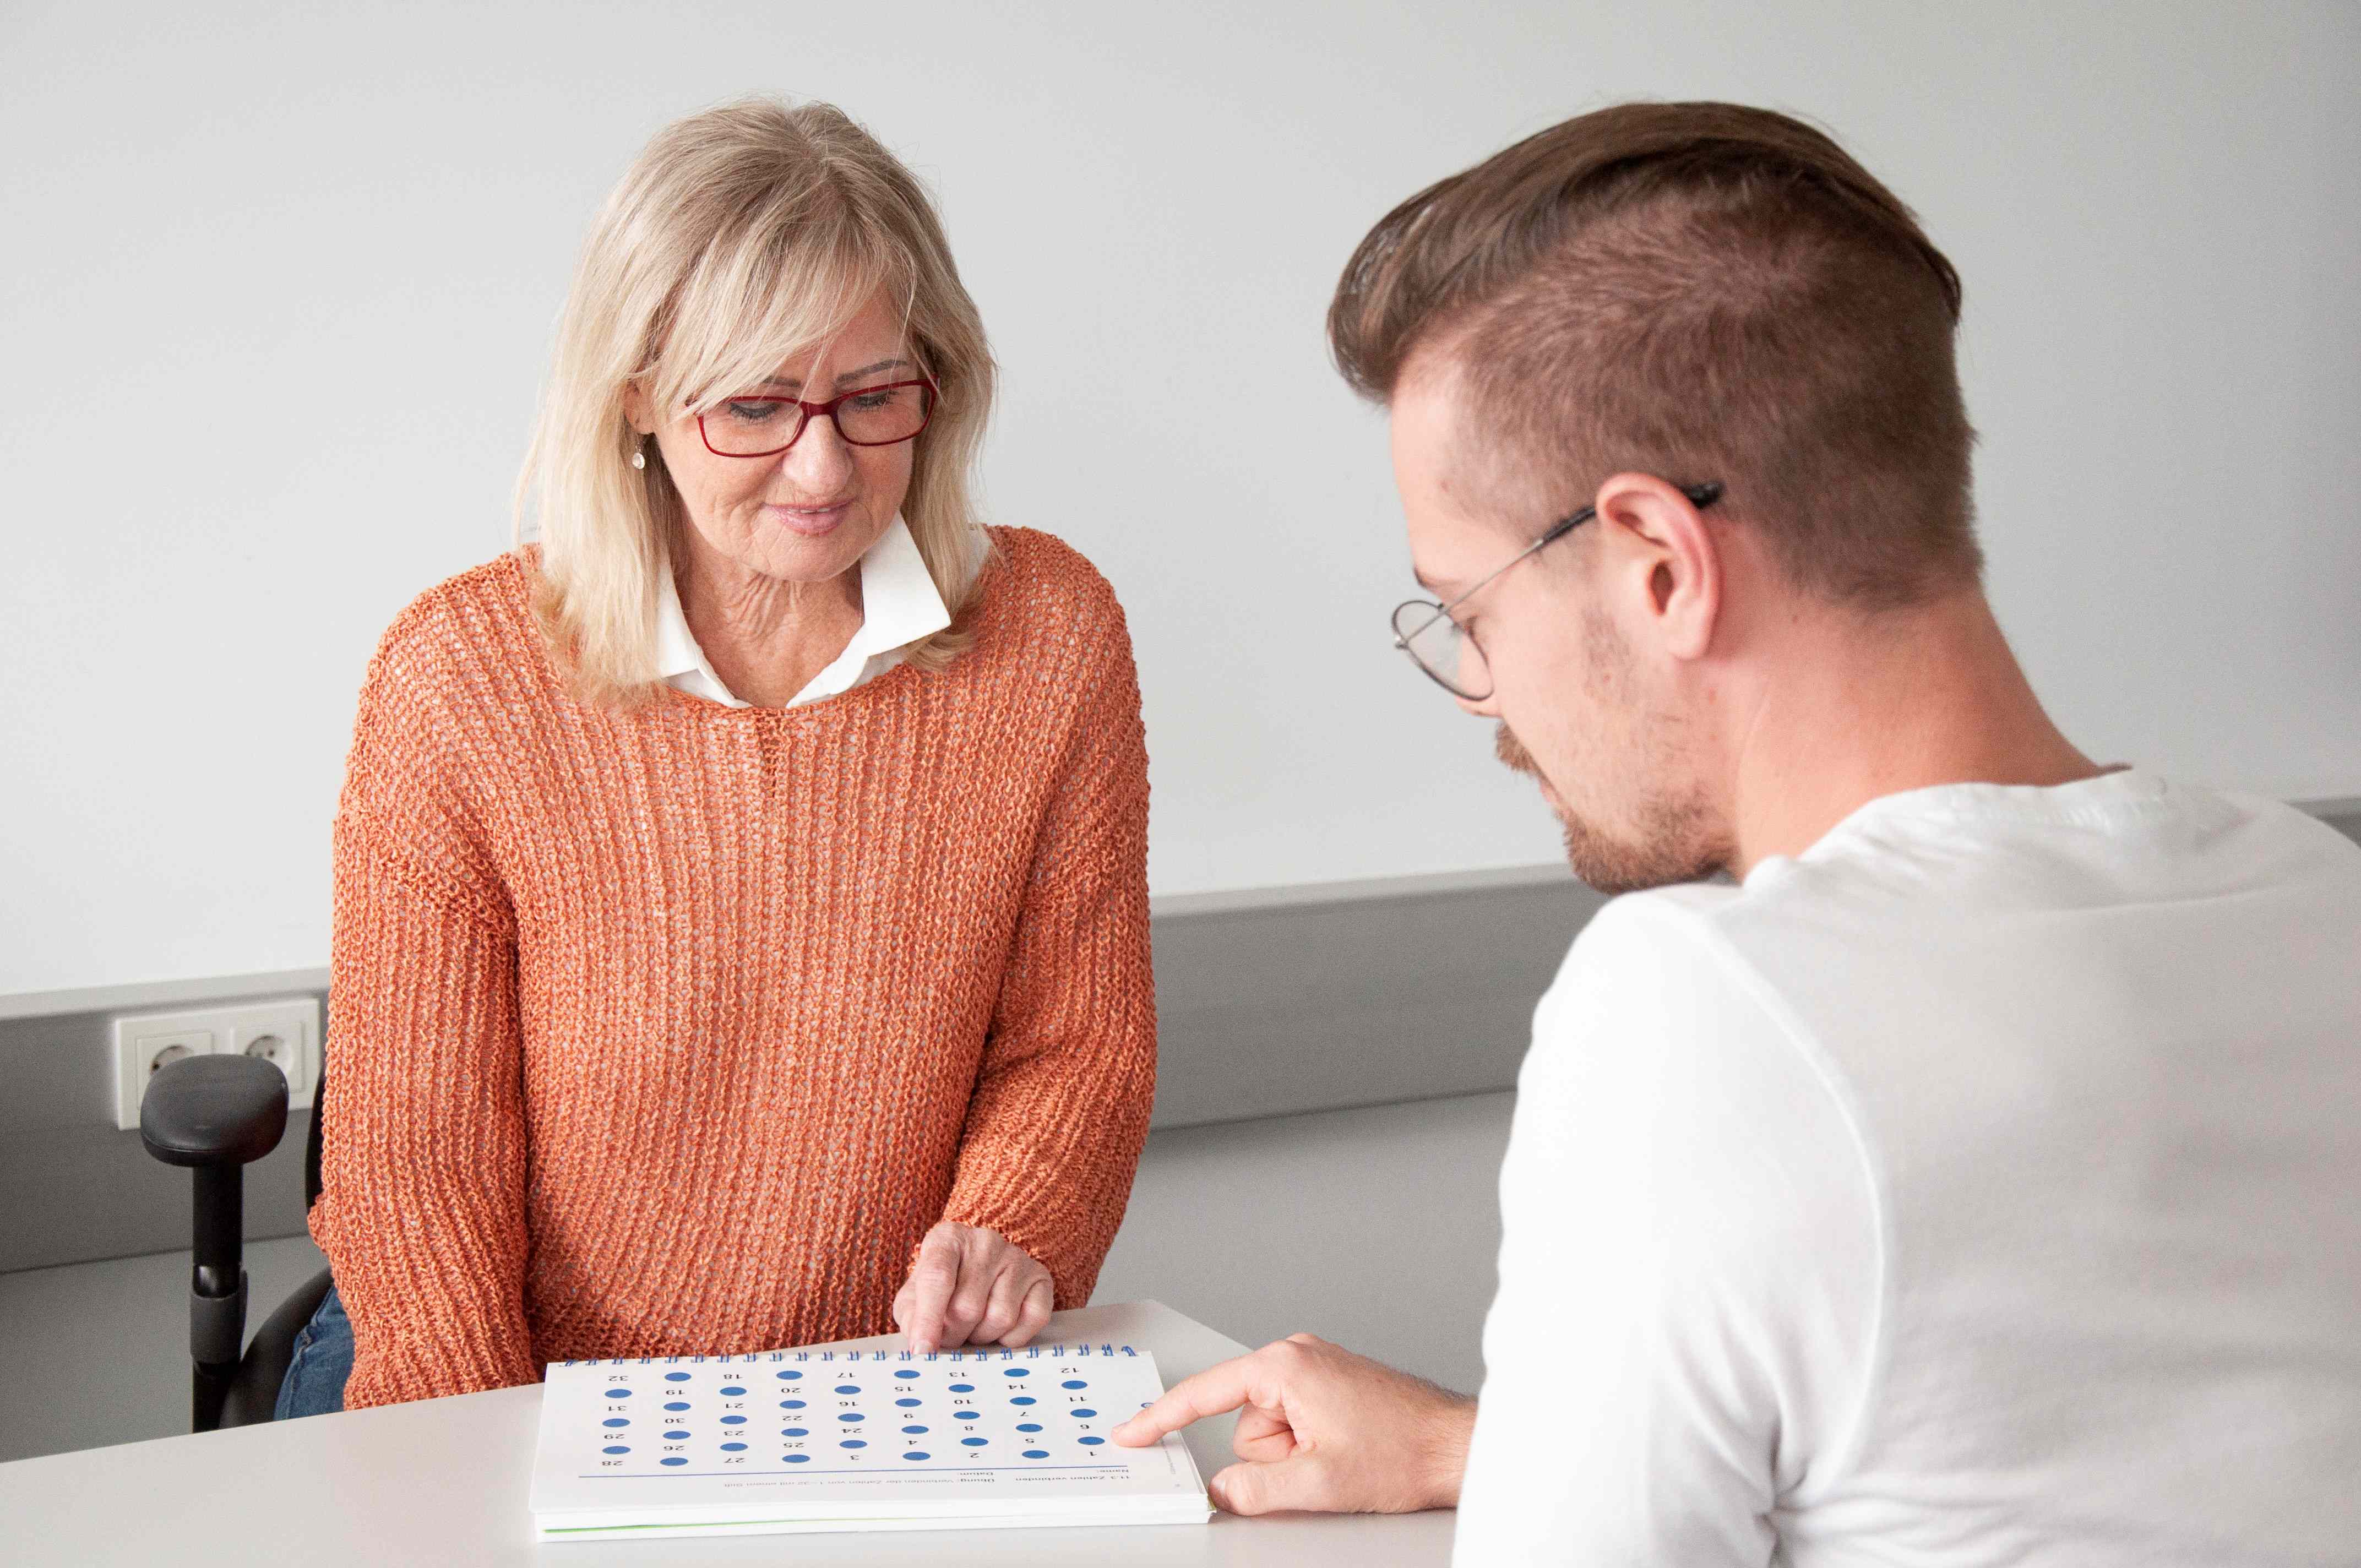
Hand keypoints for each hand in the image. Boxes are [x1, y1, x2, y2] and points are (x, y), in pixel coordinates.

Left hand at [892, 1222, 1053, 1353]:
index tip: (923, 1350)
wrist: (979, 1268)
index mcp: (948, 1238)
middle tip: (950, 1335)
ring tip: (974, 1327)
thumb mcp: (914, 1295)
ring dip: (983, 1336)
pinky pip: (1032, 1320)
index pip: (937, 1278)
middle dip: (954, 1334)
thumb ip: (911, 1317)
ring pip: (1001, 1317)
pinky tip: (999, 1327)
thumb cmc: (943, 1285)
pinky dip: (1013, 1337)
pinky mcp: (1041, 1276)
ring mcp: (1017, 1257)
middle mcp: (985, 1241)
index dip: (928, 1318)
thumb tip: (923, 1345)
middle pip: (968, 1307)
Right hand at [1112, 1333, 1473, 1515]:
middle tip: (1319, 1464)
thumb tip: (1221, 1491)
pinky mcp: (1331, 1382)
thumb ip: (1257, 1489)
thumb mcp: (1319, 1482)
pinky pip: (1293, 1421)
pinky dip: (1308, 1444)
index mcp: (1287, 1365)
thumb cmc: (1404, 1450)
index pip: (1205, 1393)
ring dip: (1294, 1453)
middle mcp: (1298, 1355)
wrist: (1456, 1444)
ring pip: (1270, 1428)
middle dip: (1272, 1455)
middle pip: (1244, 1421)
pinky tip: (1345, 1448)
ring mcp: (1317, 1366)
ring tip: (1341, 1455)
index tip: (1130, 1432)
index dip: (1162, 1417)